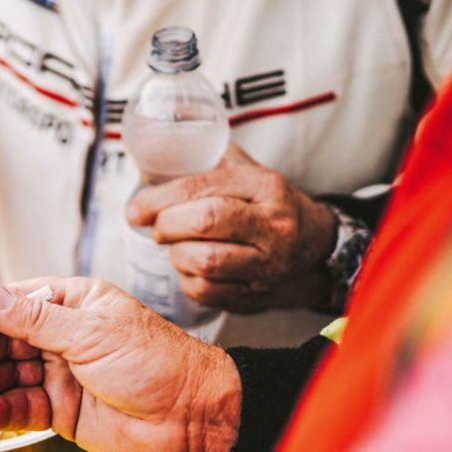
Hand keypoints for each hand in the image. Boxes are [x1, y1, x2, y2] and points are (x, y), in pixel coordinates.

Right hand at [0, 279, 240, 451]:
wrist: (194, 414)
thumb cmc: (159, 362)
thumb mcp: (91, 332)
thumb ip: (33, 319)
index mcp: (71, 304)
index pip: (10, 303)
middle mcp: (61, 337)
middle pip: (0, 342)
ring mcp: (59, 375)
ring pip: (5, 376)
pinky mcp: (61, 412)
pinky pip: (20, 408)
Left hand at [127, 144, 336, 312]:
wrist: (314, 247)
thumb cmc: (267, 205)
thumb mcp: (249, 172)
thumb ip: (208, 160)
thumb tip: (152, 156)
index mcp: (266, 187)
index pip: (203, 188)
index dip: (161, 198)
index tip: (137, 208)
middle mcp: (272, 225)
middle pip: (204, 222)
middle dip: (167, 225)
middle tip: (157, 228)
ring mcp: (268, 265)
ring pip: (205, 262)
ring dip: (177, 255)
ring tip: (176, 247)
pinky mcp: (256, 295)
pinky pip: (208, 292)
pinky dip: (187, 280)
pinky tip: (190, 268)